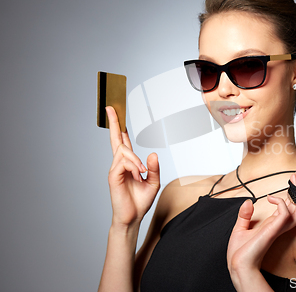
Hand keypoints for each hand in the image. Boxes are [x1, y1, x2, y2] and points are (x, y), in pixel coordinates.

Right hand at [106, 106, 160, 226]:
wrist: (133, 217)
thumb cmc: (140, 200)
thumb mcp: (154, 182)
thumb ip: (154, 168)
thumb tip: (153, 154)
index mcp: (128, 164)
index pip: (123, 141)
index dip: (120, 127)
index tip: (116, 113)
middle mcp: (120, 164)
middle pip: (116, 139)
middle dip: (114, 122)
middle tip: (111, 108)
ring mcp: (115, 169)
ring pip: (124, 151)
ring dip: (136, 160)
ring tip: (142, 173)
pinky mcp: (112, 176)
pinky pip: (123, 162)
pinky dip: (133, 166)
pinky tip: (138, 175)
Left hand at [227, 173, 295, 288]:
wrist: (237, 265)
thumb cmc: (239, 253)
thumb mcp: (240, 229)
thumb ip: (245, 215)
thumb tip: (248, 202)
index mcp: (271, 226)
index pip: (287, 209)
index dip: (291, 197)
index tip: (292, 184)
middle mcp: (277, 227)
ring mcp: (276, 228)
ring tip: (295, 183)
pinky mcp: (273, 230)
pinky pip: (284, 213)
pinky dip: (280, 203)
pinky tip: (270, 198)